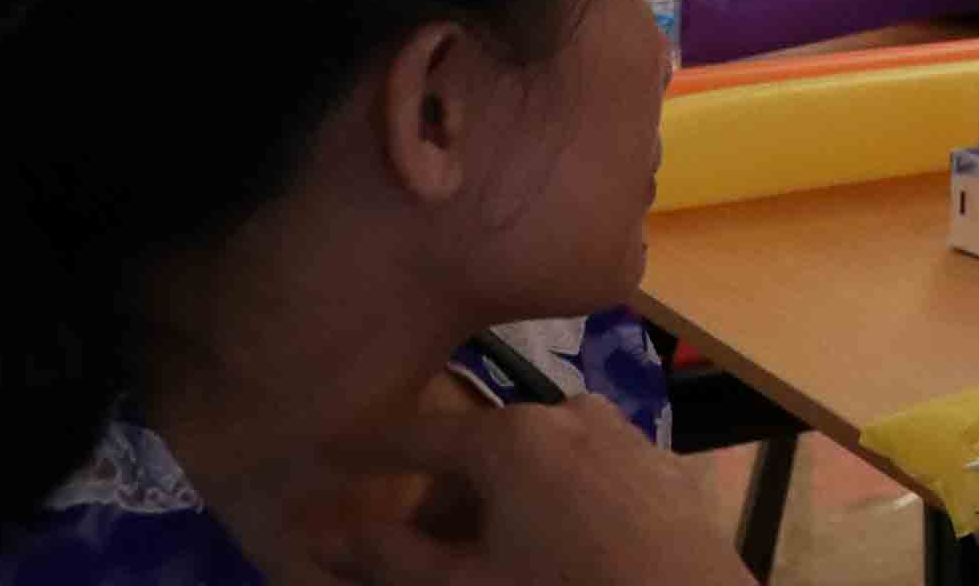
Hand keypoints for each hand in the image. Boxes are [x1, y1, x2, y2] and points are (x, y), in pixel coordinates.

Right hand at [307, 402, 748, 585]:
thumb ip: (388, 555)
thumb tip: (314, 531)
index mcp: (512, 435)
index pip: (416, 436)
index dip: (365, 452)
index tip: (325, 455)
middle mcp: (570, 414)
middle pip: (479, 456)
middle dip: (444, 505)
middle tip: (426, 561)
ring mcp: (626, 438)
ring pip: (536, 467)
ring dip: (500, 510)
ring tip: (489, 565)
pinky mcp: (664, 471)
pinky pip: (587, 479)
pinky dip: (555, 509)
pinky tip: (554, 559)